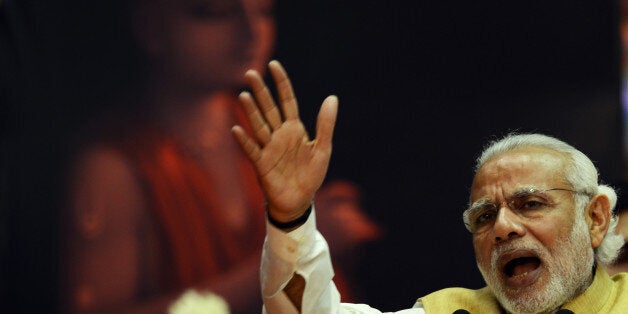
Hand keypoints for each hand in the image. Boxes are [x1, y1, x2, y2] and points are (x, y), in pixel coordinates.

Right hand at [231, 60, 337, 221]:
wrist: (300, 201)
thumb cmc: (311, 175)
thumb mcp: (323, 148)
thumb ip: (325, 124)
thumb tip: (332, 98)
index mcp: (294, 129)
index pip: (287, 101)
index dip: (281, 83)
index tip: (273, 65)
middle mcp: (279, 135)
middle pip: (269, 109)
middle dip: (261, 92)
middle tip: (250, 73)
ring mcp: (269, 148)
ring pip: (259, 126)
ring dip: (251, 112)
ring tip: (244, 95)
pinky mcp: (262, 165)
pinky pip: (252, 150)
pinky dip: (245, 141)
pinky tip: (237, 129)